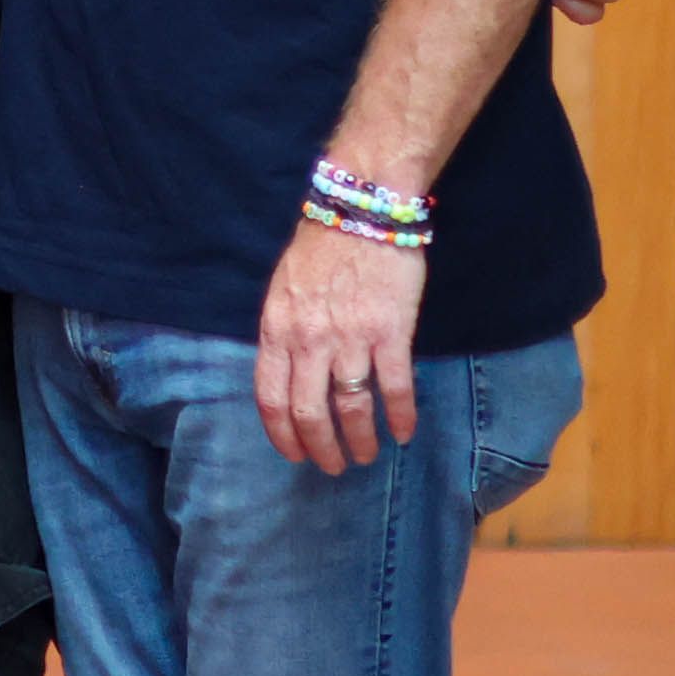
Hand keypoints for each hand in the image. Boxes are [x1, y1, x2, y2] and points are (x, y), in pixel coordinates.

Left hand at [254, 220, 424, 474]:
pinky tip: (404, 432)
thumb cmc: (321, 248)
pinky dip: (400, 416)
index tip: (294, 455)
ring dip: (360, 439)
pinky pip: (394, 387)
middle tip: (334, 466)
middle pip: (308, 412)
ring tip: (367, 455)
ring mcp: (349, 337)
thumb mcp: (283, 291)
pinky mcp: (389, 331)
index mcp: (277, 329)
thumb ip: (284, 334)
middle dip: (321, 448)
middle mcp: (308, 339)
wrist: (362, 208)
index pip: (270, 398)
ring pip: (351, 407)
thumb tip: (288, 376)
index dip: (281, 434)